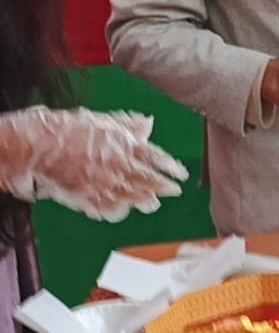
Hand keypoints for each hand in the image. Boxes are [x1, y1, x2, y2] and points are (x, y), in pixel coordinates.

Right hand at [0, 106, 188, 221]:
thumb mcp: (105, 121)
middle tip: (175, 191)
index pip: (157, 159)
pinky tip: (123, 211)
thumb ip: (128, 125)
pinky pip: (107, 209)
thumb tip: (148, 123)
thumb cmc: (72, 129)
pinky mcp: (87, 197)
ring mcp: (104, 185)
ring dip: (145, 201)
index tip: (182, 174)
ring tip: (153, 204)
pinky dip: (116, 211)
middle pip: (149, 181)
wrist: (41, 145)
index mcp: (127, 146)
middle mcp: (120, 167)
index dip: (172, 168)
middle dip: (164, 187)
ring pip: (132, 197)